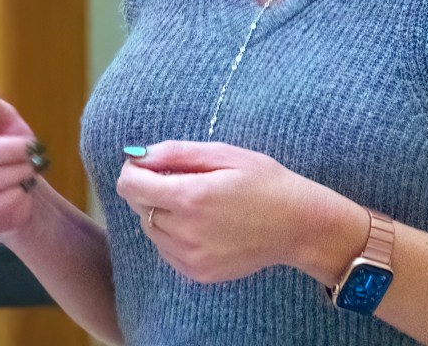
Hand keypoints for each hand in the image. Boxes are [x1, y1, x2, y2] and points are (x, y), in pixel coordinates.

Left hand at [117, 140, 325, 283]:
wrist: (296, 225)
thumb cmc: (264, 181)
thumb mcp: (224, 154)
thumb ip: (176, 153)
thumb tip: (138, 155)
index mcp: (190, 197)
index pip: (130, 186)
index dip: (134, 170)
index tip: (149, 163)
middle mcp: (184, 232)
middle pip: (139, 206)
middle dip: (152, 188)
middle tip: (186, 178)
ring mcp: (189, 258)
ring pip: (151, 228)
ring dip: (162, 211)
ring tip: (198, 201)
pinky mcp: (196, 273)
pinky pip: (166, 249)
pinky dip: (174, 234)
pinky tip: (203, 222)